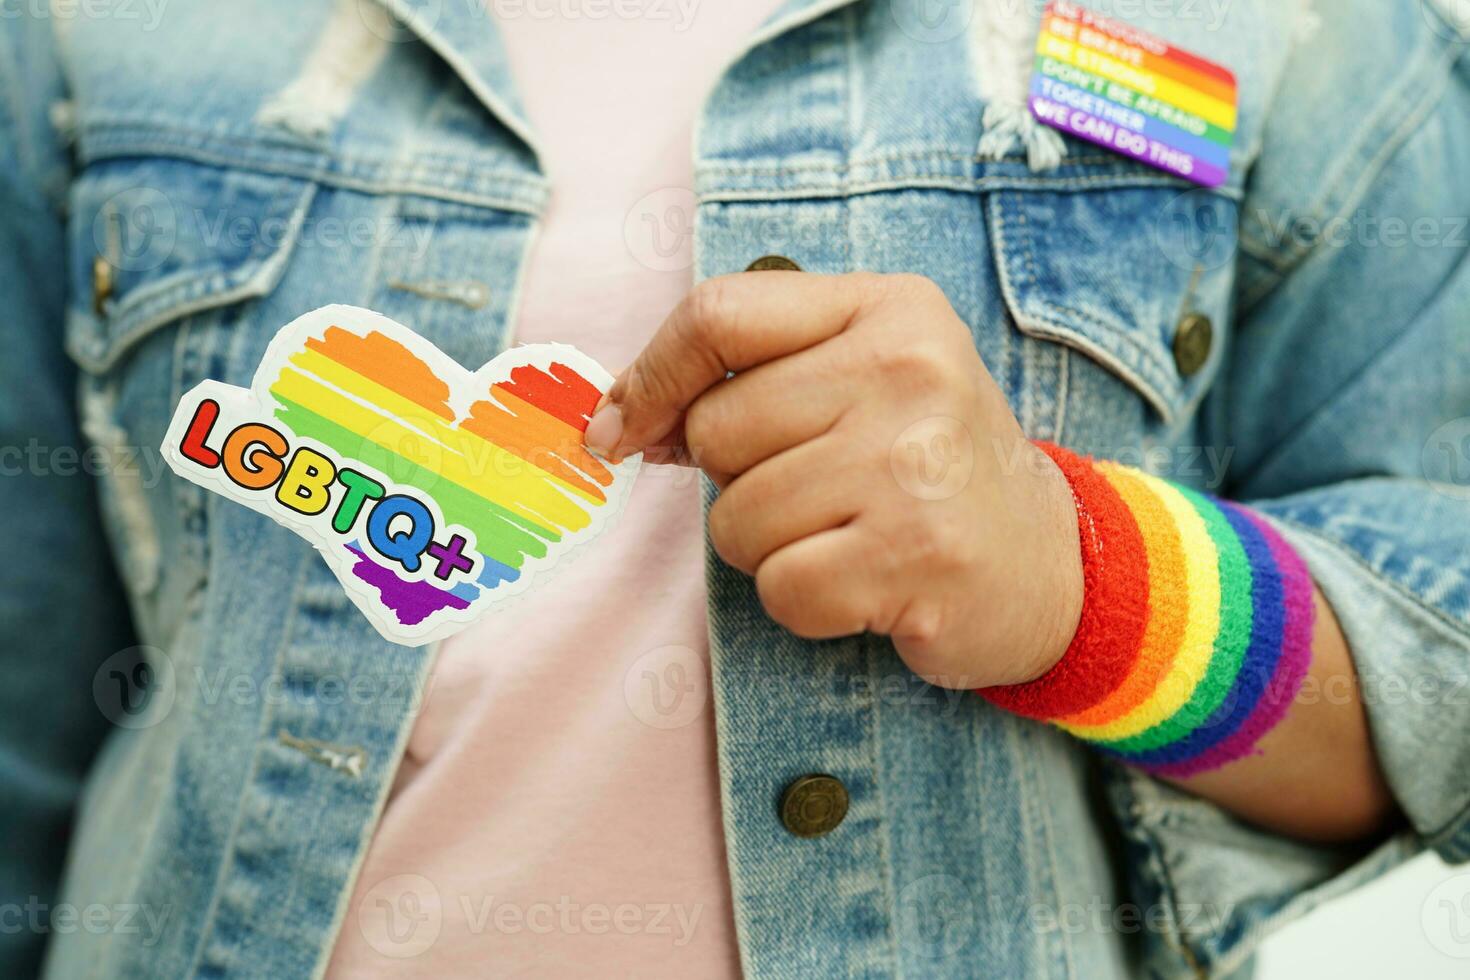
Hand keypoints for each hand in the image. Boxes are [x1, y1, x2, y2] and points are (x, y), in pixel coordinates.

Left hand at [585, 271, 1083, 687]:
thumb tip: (616, 421)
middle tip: (816, 489)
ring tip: (846, 534)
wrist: (1046, 562)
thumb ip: (750, 375)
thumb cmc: (924, 463)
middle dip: (736, 479)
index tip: (622, 430)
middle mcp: (907, 372)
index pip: (718, 314)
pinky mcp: (913, 557)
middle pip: (716, 428)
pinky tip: (864, 582)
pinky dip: (804, 600)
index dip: (649, 376)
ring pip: (736, 519)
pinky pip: (779, 588)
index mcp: (889, 308)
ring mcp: (913, 466)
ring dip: (769, 547)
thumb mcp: (861, 377)